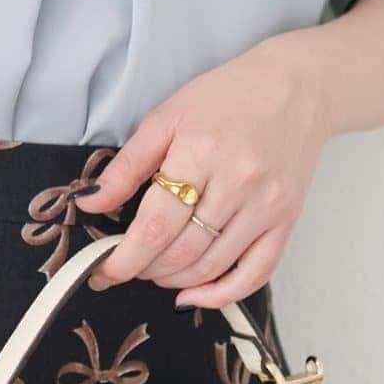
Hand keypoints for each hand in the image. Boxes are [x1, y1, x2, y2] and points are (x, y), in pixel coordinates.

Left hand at [74, 38, 333, 310]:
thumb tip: (89, 205)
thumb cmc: (226, 97)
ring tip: (155, 271)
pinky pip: (256, 274)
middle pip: (183, 251)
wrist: (295, 87)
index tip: (105, 270)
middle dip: (146, 268)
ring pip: (213, 266)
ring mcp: (267, 206)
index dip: (126, 258)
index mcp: (201, 153)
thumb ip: (127, 166)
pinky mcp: (287, 220)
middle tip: (129, 264)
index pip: (156, 225)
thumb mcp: (166, 118)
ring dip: (175, 281)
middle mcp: (238, 183)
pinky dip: (221, 294)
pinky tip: (194, 295)